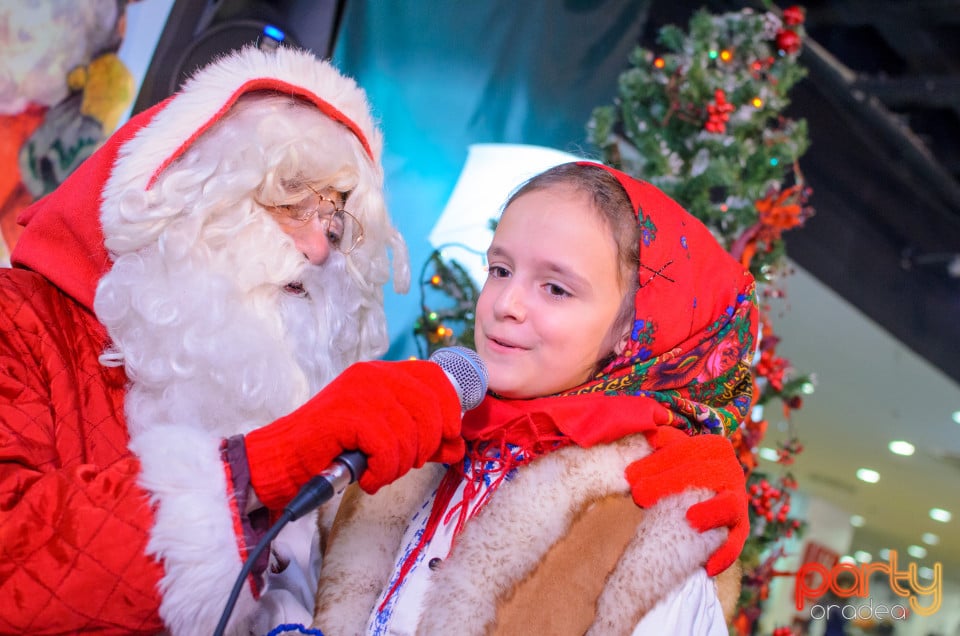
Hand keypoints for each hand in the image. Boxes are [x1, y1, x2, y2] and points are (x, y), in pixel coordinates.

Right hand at [244, 360, 463, 507]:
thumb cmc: (334, 449)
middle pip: (431, 408)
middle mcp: (373, 375)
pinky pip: (388, 449)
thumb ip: (422, 436)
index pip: (435, 378)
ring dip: (399, 465)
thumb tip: (458, 445)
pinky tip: (368, 477)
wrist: (283, 459)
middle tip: (404, 463)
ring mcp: (359, 391)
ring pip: (410, 433)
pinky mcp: (347, 414)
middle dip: (426, 445)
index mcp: (383, 373)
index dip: (450, 409)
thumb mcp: (385, 437)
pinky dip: (382, 472)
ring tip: (378, 471)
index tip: (447, 437)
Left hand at [625, 426, 748, 575]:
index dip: (659, 461)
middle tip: (638, 495)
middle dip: (671, 483)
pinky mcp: (739, 528)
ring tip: (691, 520)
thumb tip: (650, 434)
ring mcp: (738, 500)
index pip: (690, 449)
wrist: (694, 496)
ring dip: (711, 512)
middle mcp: (731, 471)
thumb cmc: (674, 471)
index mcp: (716, 448)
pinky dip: (724, 554)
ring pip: (729, 505)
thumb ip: (660, 441)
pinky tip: (708, 566)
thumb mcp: (666, 453)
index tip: (631, 476)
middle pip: (706, 474)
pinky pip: (735, 542)